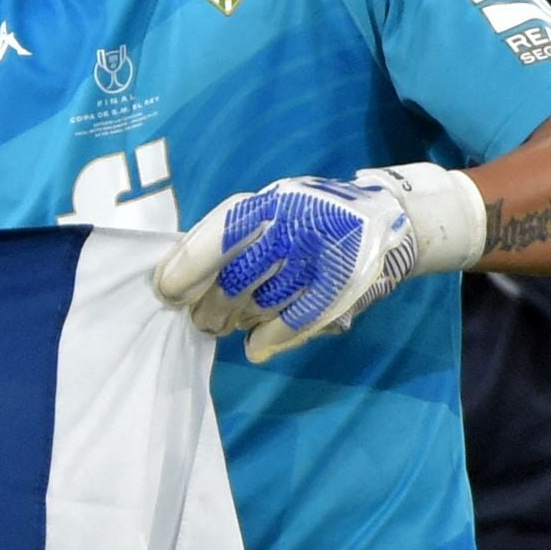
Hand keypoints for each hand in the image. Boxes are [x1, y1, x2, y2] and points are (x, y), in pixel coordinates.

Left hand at [153, 173, 421, 362]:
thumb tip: (176, 280)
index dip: (183, 273)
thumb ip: (225, 239)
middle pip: (231, 283)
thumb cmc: (304, 216)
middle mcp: (288, 228)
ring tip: (234, 321)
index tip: (167, 294)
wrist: (383, 215)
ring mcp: (316, 258)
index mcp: (262, 206)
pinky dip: (269, 337)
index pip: (211, 242)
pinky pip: (293, 322)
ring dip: (239, 321)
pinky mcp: (339, 285)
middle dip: (210, 309)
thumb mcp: (265, 210)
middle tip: (205, 320)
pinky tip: (256, 343)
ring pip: (259, 306)